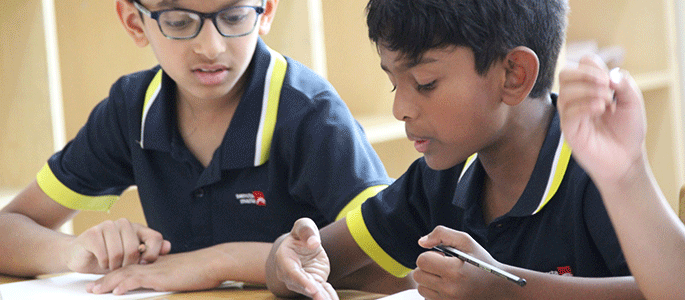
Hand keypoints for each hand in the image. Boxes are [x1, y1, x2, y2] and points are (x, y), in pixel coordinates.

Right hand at [62, 218, 170, 273]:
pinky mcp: (92, 233)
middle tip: (121, 267)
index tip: (144, 263)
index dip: (153, 254)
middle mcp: (124, 223)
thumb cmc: (110, 258)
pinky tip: (101, 261)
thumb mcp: (133, 258)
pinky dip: (104, 264)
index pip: (155, 238)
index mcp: (137, 228)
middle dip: (128, 264)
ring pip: (119, 253)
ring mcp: (107, 226)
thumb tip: (168, 246)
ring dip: (114, 266)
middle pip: (135, 249)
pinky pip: (104, 254)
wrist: (82, 256)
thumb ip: (150, 253)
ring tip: (111, 265)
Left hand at [85, 250, 222, 294]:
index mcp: (157, 265)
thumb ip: (170, 277)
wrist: (213, 262)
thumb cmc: (203, 270)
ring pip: (126, 274)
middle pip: (123, 270)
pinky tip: (116, 291)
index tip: (103, 283)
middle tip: (90, 288)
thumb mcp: (182, 273)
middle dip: (105, 280)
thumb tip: (167, 282)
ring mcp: (156, 270)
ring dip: (108, 283)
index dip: (116, 275)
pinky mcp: (161, 276)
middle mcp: (153, 265)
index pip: (131, 268)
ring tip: (94, 291)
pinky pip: (138, 280)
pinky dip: (125, 284)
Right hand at [273, 218, 337, 299]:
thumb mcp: (303, 226)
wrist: (303, 245)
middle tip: (322, 299)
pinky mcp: (314, 282)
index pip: (292, 272)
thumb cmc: (301, 234)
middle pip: (301, 285)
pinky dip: (329, 296)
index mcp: (284, 258)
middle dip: (313, 293)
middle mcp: (290, 273)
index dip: (302, 281)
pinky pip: (321, 291)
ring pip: (312, 291)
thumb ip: (307, 231)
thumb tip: (314, 243)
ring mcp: (302, 280)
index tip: (312, 288)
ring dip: (321, 297)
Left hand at [414, 226, 506, 298]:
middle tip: (444, 267)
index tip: (442, 257)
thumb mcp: (466, 241)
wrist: (498, 288)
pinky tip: (448, 287)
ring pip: (421, 288)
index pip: (422, 261)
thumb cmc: (482, 262)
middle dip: (428, 268)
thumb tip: (422, 242)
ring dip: (429, 281)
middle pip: (418, 275)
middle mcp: (449, 290)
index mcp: (454, 271)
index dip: (430, 255)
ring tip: (447, 277)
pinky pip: (428, 299)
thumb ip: (441, 234)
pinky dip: (434, 292)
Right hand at [557, 55, 646, 183]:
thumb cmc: (628, 131)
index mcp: (589, 88)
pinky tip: (600, 110)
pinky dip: (585, 106)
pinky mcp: (569, 130)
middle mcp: (576, 99)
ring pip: (565, 92)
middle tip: (606, 86)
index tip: (611, 81)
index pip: (581, 65)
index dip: (594, 67)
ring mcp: (570, 114)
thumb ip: (624, 83)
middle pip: (565, 73)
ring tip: (607, 103)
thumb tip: (609, 75)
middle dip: (586, 75)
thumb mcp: (633, 102)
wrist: (626, 159)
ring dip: (588, 91)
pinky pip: (568, 112)